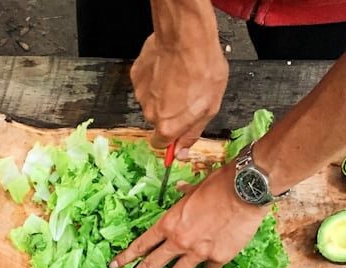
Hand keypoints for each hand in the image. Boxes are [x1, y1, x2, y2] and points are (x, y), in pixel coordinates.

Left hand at [110, 167, 268, 267]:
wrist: (245, 191)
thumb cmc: (218, 184)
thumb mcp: (195, 188)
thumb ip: (184, 195)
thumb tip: (179, 190)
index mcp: (169, 223)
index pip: (142, 244)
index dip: (126, 256)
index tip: (115, 266)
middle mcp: (179, 241)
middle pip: (152, 264)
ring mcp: (198, 252)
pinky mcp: (218, 258)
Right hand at [130, 30, 227, 152]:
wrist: (187, 37)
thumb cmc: (203, 69)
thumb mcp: (209, 108)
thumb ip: (192, 133)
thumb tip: (181, 153)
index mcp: (167, 126)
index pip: (160, 144)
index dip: (171, 137)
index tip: (179, 129)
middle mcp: (150, 114)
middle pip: (157, 121)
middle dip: (170, 112)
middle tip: (187, 95)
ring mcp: (140, 94)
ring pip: (151, 101)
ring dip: (163, 94)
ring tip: (179, 77)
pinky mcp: (136, 75)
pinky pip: (146, 83)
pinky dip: (155, 78)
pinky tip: (169, 67)